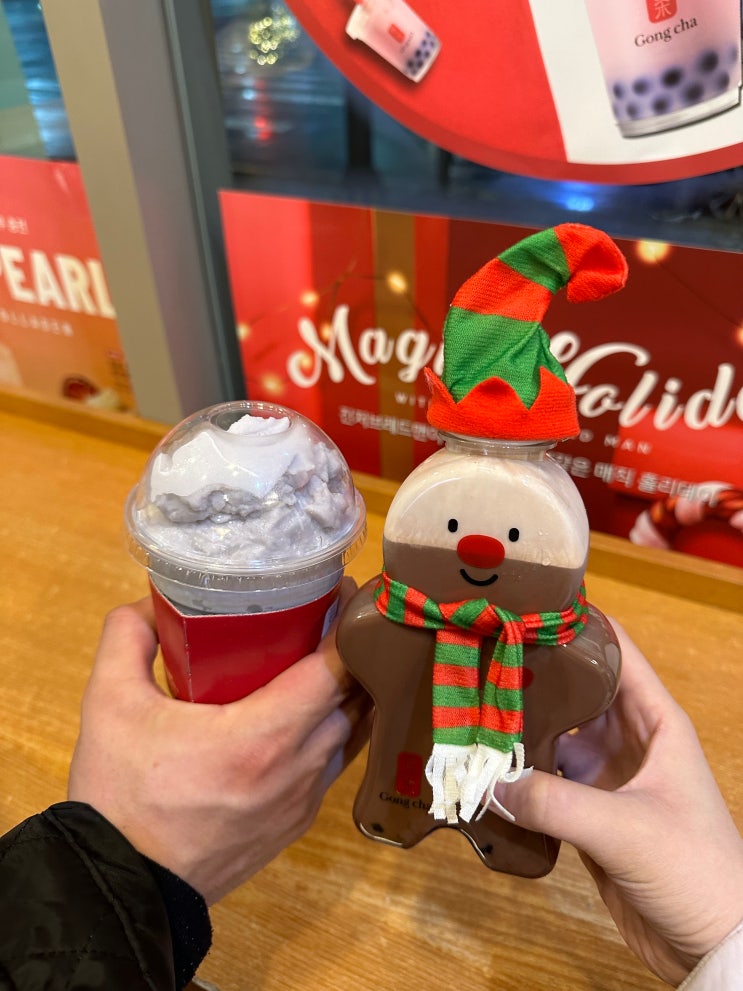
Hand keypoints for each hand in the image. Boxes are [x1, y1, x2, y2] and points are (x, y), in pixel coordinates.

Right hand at [68, 579, 371, 903]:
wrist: (122, 889)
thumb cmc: (121, 796)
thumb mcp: (109, 706)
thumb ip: (127, 641)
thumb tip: (146, 606)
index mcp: (263, 737)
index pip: (336, 671)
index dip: (348, 628)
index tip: (346, 597)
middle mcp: (297, 770)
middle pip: (352, 700)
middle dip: (351, 656)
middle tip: (332, 620)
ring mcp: (302, 803)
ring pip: (349, 736)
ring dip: (347, 698)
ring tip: (326, 663)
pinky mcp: (295, 827)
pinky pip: (331, 768)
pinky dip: (332, 735)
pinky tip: (309, 717)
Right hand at [495, 619, 742, 984]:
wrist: (710, 943)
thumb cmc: (694, 869)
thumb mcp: (627, 829)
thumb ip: (556, 803)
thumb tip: (487, 781)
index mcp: (655, 720)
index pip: (616, 652)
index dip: (576, 626)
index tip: (525, 608)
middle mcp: (627, 739)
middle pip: (574, 691)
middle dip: (532, 677)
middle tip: (478, 658)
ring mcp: (605, 776)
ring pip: (553, 736)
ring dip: (518, 729)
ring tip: (468, 710)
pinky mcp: (587, 813)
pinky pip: (544, 782)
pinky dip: (516, 775)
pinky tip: (481, 767)